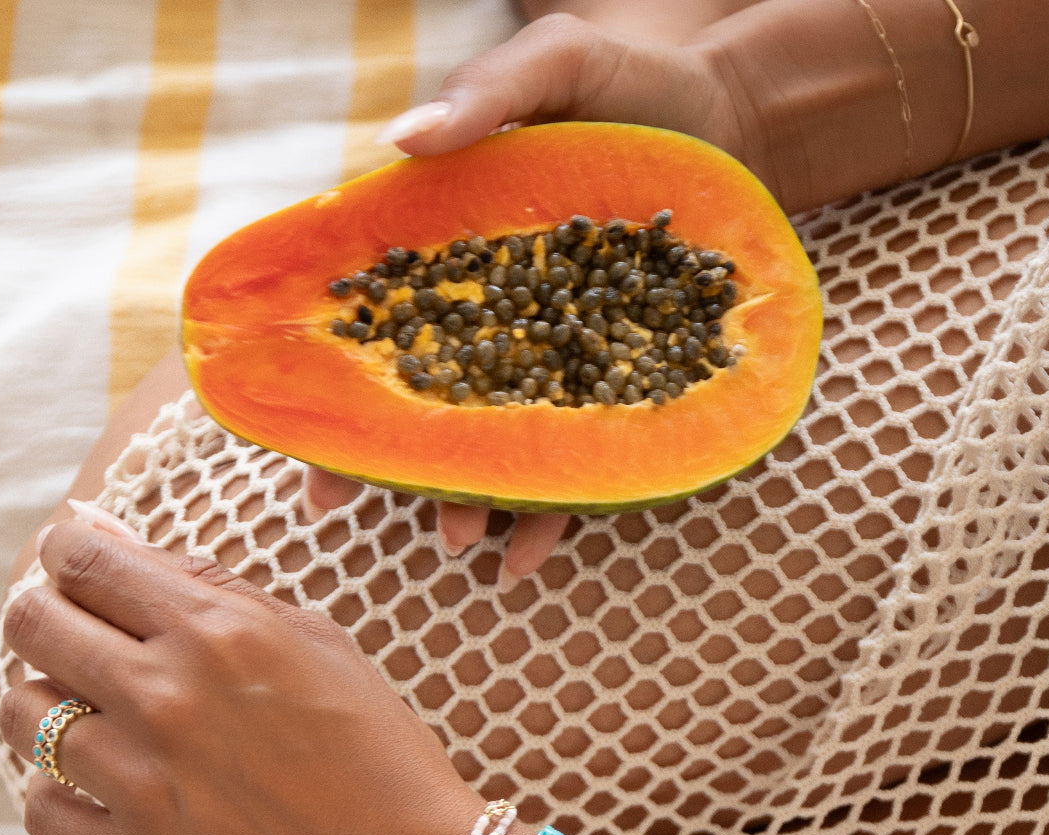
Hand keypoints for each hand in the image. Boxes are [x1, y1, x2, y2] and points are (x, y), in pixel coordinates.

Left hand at [0, 520, 484, 834]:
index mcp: (221, 630)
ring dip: (55, 706)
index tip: (73, 568)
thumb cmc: (378, 755)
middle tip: (81, 638)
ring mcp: (141, 784)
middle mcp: (168, 696)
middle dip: (48, 617)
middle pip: (33, 624)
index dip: (66, 556)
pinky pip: (41, 805)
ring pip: (25, 713)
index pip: (83, 561)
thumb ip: (212, 587)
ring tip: (105, 722)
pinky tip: (114, 791)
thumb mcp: (319, 644)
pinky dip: (65, 791)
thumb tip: (104, 539)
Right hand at [305, 8, 764, 585]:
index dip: (334, 405)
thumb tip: (399, 143)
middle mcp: (490, 320)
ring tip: (466, 542)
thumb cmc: (633, 90)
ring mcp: (550, 360)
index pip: (375, 334)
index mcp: (450, 256)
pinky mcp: (611, 383)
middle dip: (401, 477)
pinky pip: (577, 455)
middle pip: (426, 411)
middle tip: (383, 513)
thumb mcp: (562, 64)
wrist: (735, 124)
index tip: (314, 468)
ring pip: (495, 448)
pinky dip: (555, 509)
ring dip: (473, 503)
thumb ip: (490, 92)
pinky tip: (533, 555)